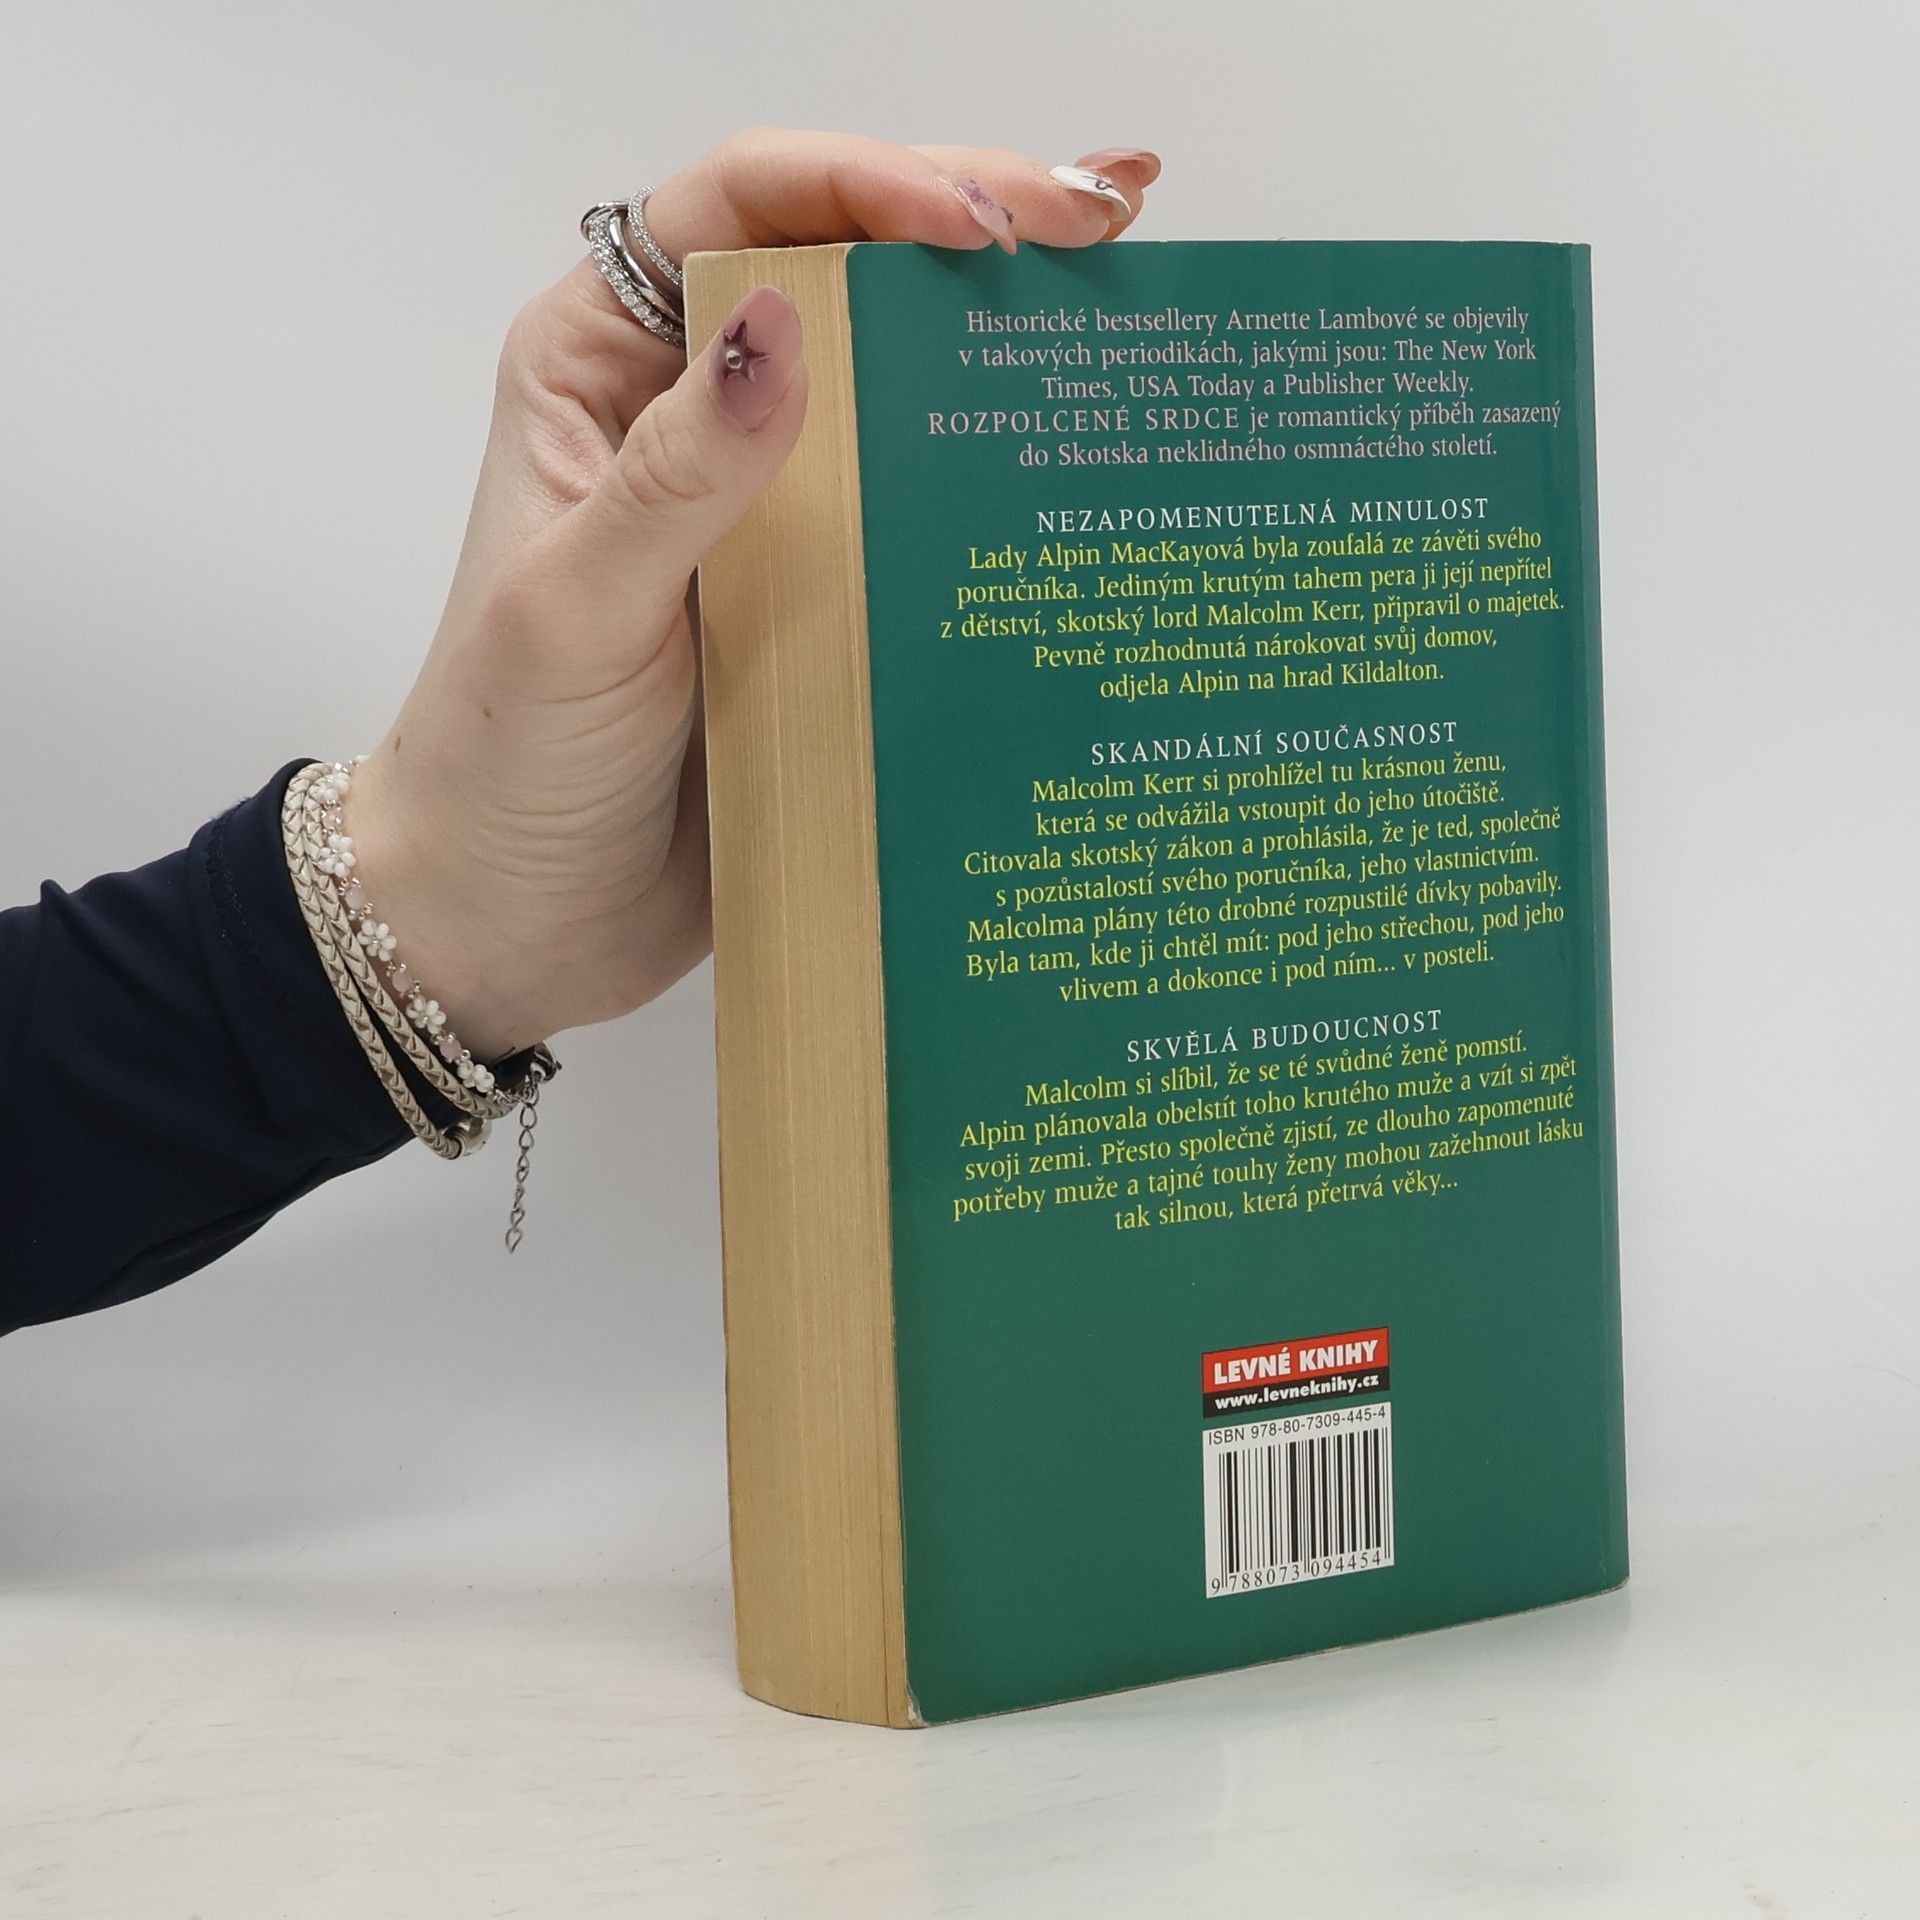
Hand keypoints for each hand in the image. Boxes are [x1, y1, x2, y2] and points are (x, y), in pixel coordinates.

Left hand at [348, 130, 1161, 1059]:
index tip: (986, 224)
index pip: (739, 213)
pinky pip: (917, 519)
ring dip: (1003, 349)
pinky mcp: (822, 604)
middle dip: (974, 232)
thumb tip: (788, 326)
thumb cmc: (506, 761)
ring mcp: (767, 513)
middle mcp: (694, 418)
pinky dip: (997, 489)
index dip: (868, 184)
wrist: (518, 921)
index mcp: (604, 368)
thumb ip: (679, 477)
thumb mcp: (576, 612)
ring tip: (1128, 319)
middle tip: (1111, 226)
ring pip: (896, 391)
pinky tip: (1083, 472)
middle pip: (842, 277)